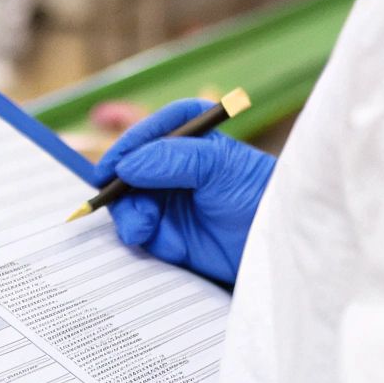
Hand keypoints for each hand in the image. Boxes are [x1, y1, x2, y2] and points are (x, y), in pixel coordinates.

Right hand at [94, 99, 275, 284]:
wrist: (271, 252)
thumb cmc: (256, 199)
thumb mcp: (219, 167)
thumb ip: (173, 159)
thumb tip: (126, 166)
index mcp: (195, 140)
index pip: (156, 130)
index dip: (131, 142)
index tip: (112, 163)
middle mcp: (176, 167)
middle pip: (131, 166)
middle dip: (122, 184)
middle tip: (117, 198)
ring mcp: (168, 199)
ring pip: (127, 198)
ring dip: (128, 212)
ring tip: (142, 229)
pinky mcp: (165, 231)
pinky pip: (135, 227)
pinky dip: (136, 232)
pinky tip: (149, 239)